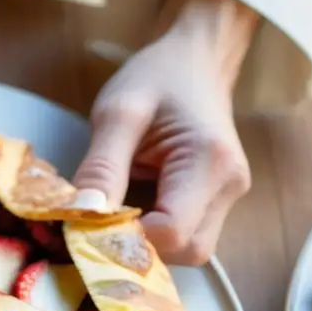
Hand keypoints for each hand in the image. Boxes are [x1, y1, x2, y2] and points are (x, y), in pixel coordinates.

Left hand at [73, 0, 258, 264]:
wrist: (195, 59)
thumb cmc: (158, 77)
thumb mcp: (118, 112)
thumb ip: (102, 166)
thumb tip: (82, 216)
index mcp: (210, 162)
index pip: (171, 233)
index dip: (127, 238)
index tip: (89, 223)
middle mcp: (229, 187)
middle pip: (186, 251)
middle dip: (139, 248)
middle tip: (101, 223)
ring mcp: (228, 197)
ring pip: (189, 251)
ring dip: (148, 243)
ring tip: (117, 212)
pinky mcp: (218, 202)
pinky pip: (187, 236)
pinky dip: (157, 234)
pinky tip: (134, 210)